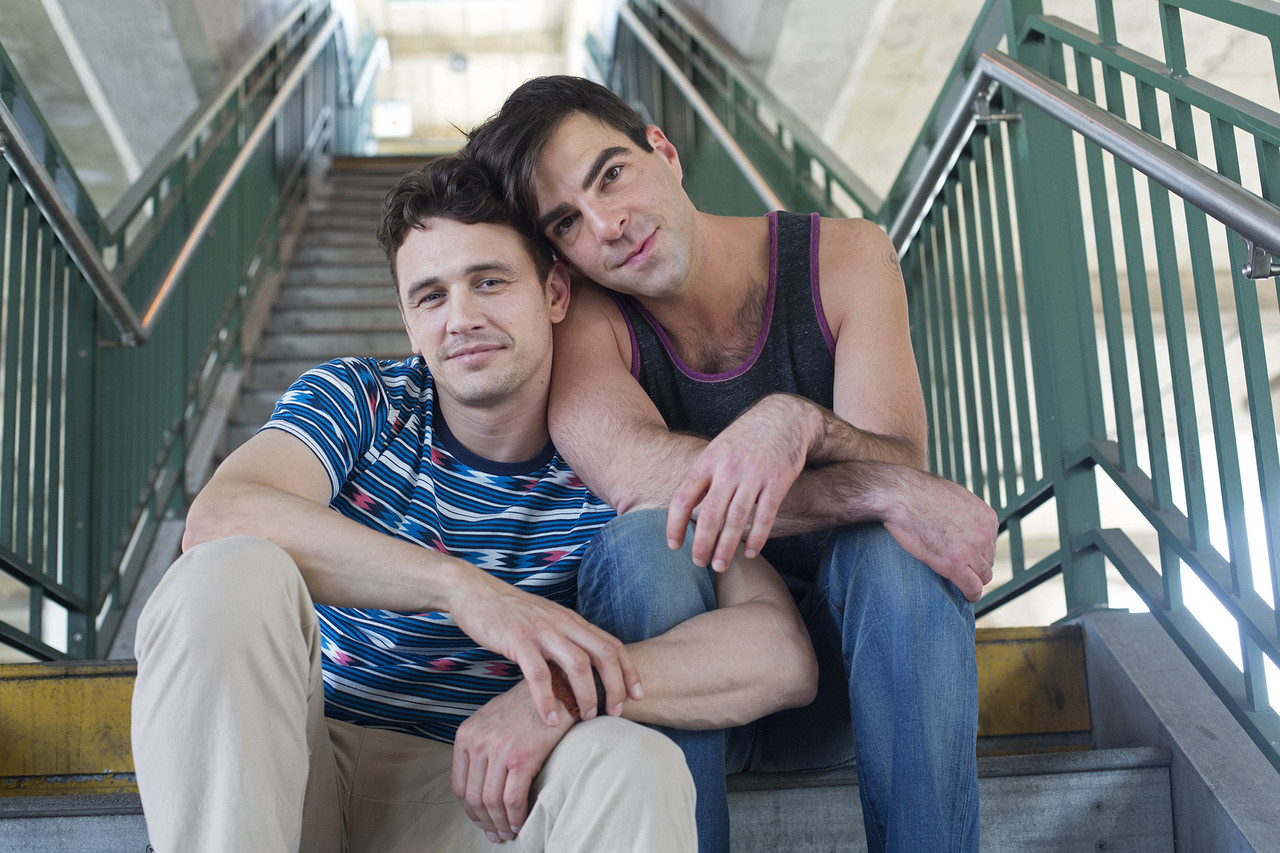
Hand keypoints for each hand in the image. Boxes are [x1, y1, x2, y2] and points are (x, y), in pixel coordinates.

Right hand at [450, 574, 640, 726]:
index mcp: (572, 621)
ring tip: (586, 717)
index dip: (629, 670)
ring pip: (577, 664)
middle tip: (616, 712)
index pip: (612, 644)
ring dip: (586, 694)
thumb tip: (581, 670)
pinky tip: (549, 719)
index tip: (638, 694)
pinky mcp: (518, 639)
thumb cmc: (510, 613)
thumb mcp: (546, 623)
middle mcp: (563, 623)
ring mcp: (542, 630)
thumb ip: (564, 641)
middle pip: (603, 654)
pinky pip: (538, 673)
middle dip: (616, 685)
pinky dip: (547, 698)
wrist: (475, 591)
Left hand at [452, 681, 571, 842]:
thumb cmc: (524, 706)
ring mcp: (499, 750)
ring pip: (492, 800)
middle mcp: (478, 742)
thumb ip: (476, 746)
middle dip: (483, 821)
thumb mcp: (490, 719)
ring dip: (499, 823)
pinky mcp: (522, 757)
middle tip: (494, 833)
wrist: (553, 689)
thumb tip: (463, 779)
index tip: (479, 819)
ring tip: (507, 832)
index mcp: (466, 734)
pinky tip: (520, 822)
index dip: (468, 809)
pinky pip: (513, 798)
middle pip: (474, 796)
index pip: (458, 784)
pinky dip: (515, 816)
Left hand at [666, 395, 816, 570]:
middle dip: (702, 543)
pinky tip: (750, 552)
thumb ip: (704, 476)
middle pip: (709, 514)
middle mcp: (728, 468)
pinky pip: (765, 515)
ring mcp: (754, 475)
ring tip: (719, 565)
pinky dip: (757, 537)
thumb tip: (686, 509)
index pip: (683, 497)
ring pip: (736, 519)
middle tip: (698, 563)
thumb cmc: (746, 438)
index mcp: (708, 460)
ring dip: (726, 547)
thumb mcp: (718, 448)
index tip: (673, 545)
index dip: (675, 524)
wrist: (784, 417)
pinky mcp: (778, 480)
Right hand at [882, 469, 997, 601]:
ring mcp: (971, 550)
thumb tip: (958, 519)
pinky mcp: (955, 564)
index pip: (990, 541)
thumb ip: (964, 511)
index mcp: (987, 516)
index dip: (976, 550)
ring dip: (973, 579)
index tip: (964, 554)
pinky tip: (967, 596)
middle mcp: (984, 533)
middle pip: (988, 559)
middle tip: (960, 568)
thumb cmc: (917, 492)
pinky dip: (971, 594)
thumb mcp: (953, 495)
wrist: (901, 495)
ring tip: (961, 582)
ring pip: (983, 575)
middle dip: (975, 564)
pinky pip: (972, 587)